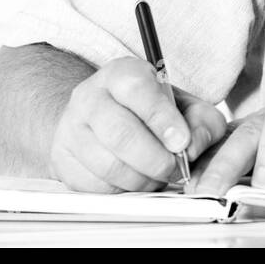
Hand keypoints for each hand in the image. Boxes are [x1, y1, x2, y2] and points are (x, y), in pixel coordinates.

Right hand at [50, 56, 226, 191]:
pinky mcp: (63, 159)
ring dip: (141, 179)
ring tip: (158, 176)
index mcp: (122, 73)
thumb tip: (192, 148)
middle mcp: (90, 96)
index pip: (138, 91)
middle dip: (155, 159)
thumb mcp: (186, 106)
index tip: (181, 143)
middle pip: (120, 133)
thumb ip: (201, 122)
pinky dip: (121, 190)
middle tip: (174, 170)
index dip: (162, 120)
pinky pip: (94, 185)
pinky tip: (136, 180)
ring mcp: (71, 128)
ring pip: (107, 165)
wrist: (107, 116)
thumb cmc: (154, 111)